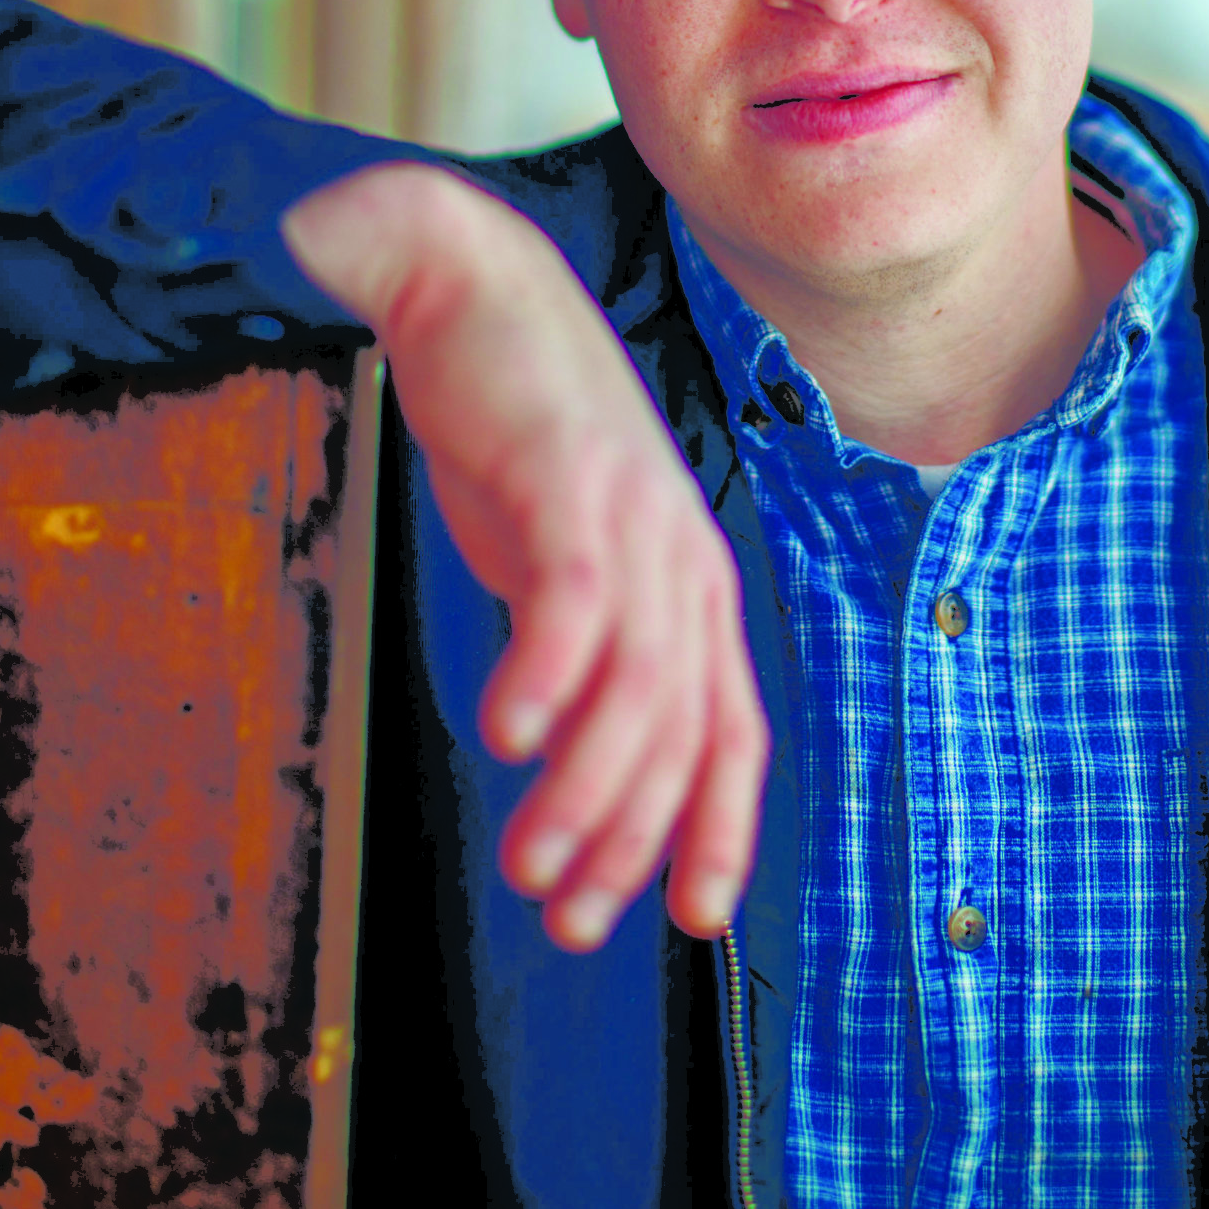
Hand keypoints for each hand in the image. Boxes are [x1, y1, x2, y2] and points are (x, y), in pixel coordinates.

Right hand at [281, 161, 767, 952]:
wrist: (476, 292)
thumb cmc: (516, 434)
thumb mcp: (565, 554)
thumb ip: (584, 643)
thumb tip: (563, 752)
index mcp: (691, 581)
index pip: (732, 728)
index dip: (717, 828)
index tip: (689, 916)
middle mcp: (681, 557)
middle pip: (684, 729)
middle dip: (632, 837)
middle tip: (565, 912)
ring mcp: (634, 518)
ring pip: (638, 687)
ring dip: (587, 790)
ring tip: (532, 861)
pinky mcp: (570, 482)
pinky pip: (574, 602)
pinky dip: (546, 678)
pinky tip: (507, 735)